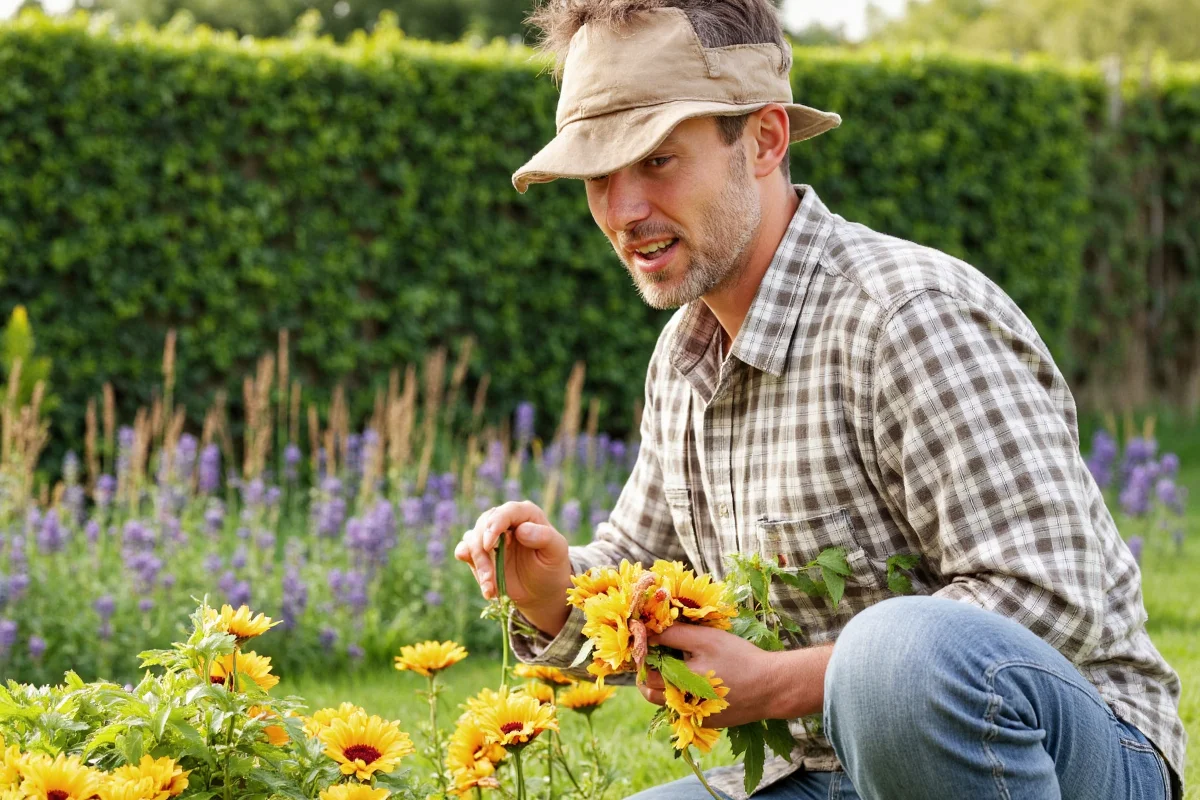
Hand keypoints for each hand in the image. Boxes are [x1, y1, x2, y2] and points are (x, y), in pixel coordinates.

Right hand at [454, 501, 573, 635]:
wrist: (542, 590)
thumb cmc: (551, 565)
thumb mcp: (556, 551)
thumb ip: (544, 536)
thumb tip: (521, 530)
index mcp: (525, 514)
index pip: (506, 511)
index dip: (494, 525)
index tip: (489, 544)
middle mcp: (505, 521)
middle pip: (483, 525)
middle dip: (482, 551)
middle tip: (490, 576)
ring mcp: (490, 536)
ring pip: (471, 540)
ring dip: (478, 565)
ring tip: (491, 588)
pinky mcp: (480, 552)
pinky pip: (464, 552)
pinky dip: (471, 569)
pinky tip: (486, 588)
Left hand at [638, 623, 819, 727]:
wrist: (771, 687)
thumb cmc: (738, 658)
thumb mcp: (705, 639)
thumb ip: (674, 635)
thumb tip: (650, 633)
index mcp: (676, 684)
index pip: (644, 672)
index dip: (642, 654)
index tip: (647, 640)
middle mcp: (680, 706)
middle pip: (650, 691)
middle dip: (648, 671)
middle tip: (658, 652)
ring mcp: (693, 718)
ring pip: (665, 701)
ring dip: (664, 683)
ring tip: (678, 663)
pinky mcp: (706, 722)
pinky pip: (683, 707)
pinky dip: (682, 692)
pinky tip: (698, 676)